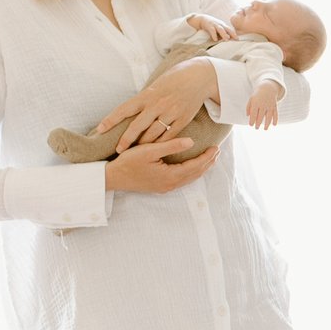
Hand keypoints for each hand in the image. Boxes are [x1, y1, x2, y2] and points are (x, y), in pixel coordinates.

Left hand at [94, 62, 218, 150]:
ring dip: (144, 144)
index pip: (124, 109)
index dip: (111, 120)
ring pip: (153, 134)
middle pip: (137, 126)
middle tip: (119, 150)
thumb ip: (144, 99)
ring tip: (137, 151)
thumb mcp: (156, 86)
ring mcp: (171, 113)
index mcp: (147, 94)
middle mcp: (157, 104)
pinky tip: (156, 148)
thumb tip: (130, 112)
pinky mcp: (183, 119)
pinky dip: (161, 144)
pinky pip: (169, 136)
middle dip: (126, 140)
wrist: (199, 77)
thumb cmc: (175, 79)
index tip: (100, 129)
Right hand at [103, 135, 219, 193]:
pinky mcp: (161, 187)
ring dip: (201, 168)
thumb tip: (191, 142)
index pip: (195, 166)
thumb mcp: (149, 150)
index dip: (207, 156)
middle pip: (196, 174)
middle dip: (208, 162)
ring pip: (190, 178)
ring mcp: (166, 187)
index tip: (216, 146)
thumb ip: (171, 145)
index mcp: (170, 176)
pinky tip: (192, 166)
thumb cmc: (128, 162)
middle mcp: (171, 184)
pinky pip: (183, 180)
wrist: (113, 178)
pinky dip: (192, 172)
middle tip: (217, 151)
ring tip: (209, 158)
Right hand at [181, 12, 233, 42]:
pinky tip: (215, 40)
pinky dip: (214, 35)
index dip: (234, 34)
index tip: (238, 39)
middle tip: (236, 39)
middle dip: (232, 33)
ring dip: (224, 34)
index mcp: (223, 26)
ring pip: (220, 29)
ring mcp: (214, 24)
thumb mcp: (217, 29)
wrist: (201, 19)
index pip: (230, 30)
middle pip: (227, 29)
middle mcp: (220, 25)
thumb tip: (228, 40)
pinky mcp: (208, 25)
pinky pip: (212, 30)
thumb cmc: (211, 26)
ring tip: (227, 39)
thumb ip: (222, 34)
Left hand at [247, 82, 283, 129]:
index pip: (253, 113)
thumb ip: (248, 107)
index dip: (252, 120)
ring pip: (269, 116)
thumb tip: (248, 116)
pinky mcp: (275, 106)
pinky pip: (275, 114)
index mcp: (256, 103)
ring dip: (267, 124)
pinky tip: (274, 125)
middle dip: (258, 123)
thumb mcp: (251, 99)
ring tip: (265, 129)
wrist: (267, 88)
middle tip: (256, 128)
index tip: (251, 125)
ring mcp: (270, 106)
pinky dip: (275, 119)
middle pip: (260, 116)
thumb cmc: (257, 95)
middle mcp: (263, 105)